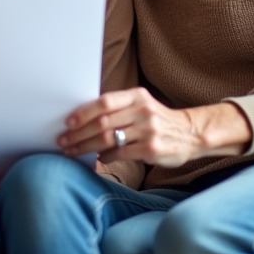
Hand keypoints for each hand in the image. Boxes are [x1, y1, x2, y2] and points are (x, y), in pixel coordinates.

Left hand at [57, 88, 251, 168]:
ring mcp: (148, 131)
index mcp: (137, 96)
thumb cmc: (157, 120)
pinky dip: (106, 156)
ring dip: (86, 146)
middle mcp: (143, 111)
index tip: (67, 122)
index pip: (105, 101)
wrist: (191, 133)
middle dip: (78, 133)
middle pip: (103, 122)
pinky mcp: (152, 150)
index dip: (84, 112)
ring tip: (72, 151)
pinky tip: (99, 158)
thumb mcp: (141, 105)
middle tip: (63, 140)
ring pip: (109, 139)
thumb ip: (117, 108)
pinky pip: (121, 154)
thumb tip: (82, 118)